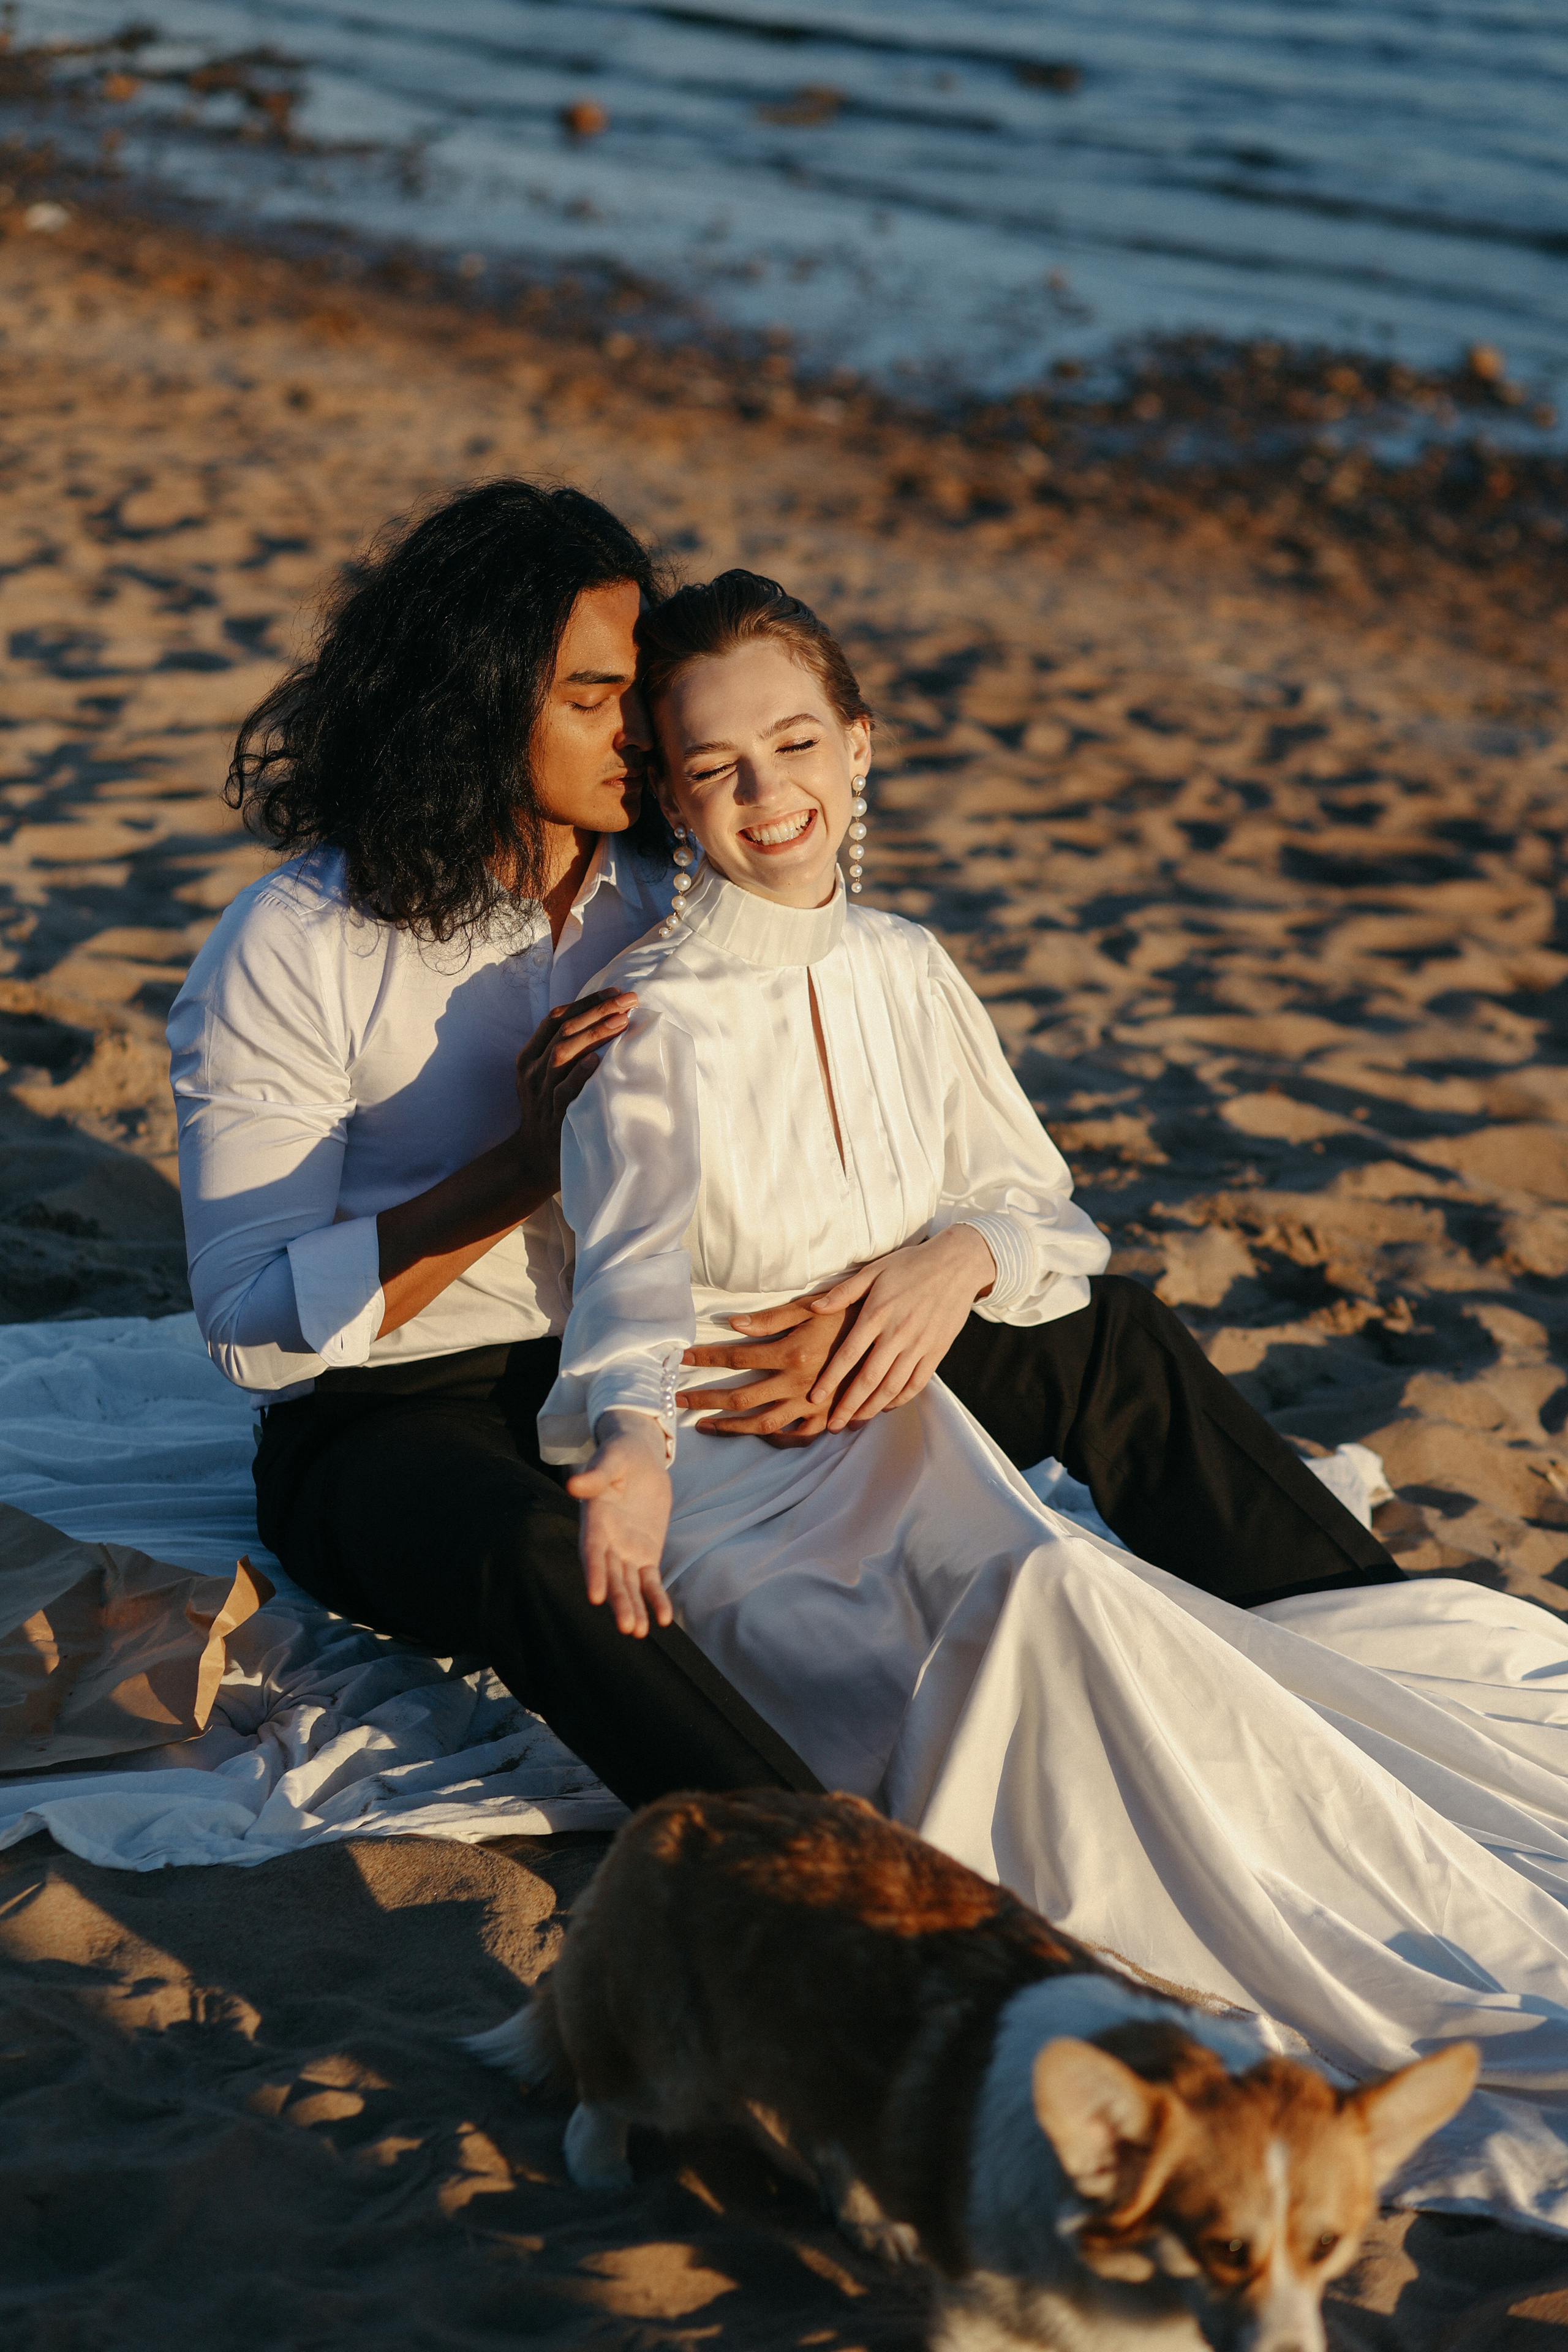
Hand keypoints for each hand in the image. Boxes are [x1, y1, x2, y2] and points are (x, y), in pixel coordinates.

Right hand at [511, 988, 636, 1196]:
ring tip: (621, 1021)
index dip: (585, 1002)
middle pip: (563, 1029)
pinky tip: (598, 1060)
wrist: (534, 1157)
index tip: (614, 990)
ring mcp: (541, 1093)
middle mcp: (532, 1071)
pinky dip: (579, 1074)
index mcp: (529, 1057)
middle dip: (596, 1011)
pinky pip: (564, 1092)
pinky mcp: (553, 1116)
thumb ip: (564, 1052)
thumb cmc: (549, 1112)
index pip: (555, 1018)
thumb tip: (602, 1021)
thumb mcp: (547, 1078)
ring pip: (561, 1054)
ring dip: (592, 1035)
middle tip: (628, 999)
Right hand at [566, 1409, 673, 1636]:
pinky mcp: (646, 1554)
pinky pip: (650, 1581)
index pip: (593, 1552)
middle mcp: (608, 1542)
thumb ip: (596, 1475)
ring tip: (639, 1631)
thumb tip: (574, 1485)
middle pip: (611, 1576)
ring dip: (633, 1607)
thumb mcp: (611, 1458)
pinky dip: (656, 1599)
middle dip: (618, 1601)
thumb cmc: (620, 1455)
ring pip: (629, 1585)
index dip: (594, 1573)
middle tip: (627, 1627)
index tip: (595, 1596)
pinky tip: (664, 1618)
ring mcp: (627, 1551)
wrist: (641, 1458)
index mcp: (595, 1521)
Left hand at [676, 1299, 859, 1445]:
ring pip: (763, 1424)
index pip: (734, 1357)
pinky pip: (798, 1436)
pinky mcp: (829, 1416)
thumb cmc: (852, 1312)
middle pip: (739, 1398)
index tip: (682, 1358)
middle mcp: (798, 1385)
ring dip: (731, 1427)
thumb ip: (772, 1318)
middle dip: (705, 1400)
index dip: (705, 1358)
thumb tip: (733, 1323)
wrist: (897, 1332)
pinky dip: (777, 1439)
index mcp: (791, 1354)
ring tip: (707, 1425)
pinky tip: (760, 1435)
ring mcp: (813, 1406)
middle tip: (677, 1402)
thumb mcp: (812, 1308)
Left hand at [802, 1226, 996, 1430]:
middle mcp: (898, 1333)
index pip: (848, 1355)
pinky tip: (886, 1407)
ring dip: (872, 1408)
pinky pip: (917, 1382)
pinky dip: (901, 1398)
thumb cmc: (911, 1264)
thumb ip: (844, 1291)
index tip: (814, 1398)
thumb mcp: (874, 1270)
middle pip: (869, 1379)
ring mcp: (920, 1344)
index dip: (831, 1380)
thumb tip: (814, 1309)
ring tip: (855, 1422)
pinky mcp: (937, 1350)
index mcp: (877, 1313)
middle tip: (832, 1426)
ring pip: (893, 1386)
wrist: (958, 1264)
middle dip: (848, 1406)